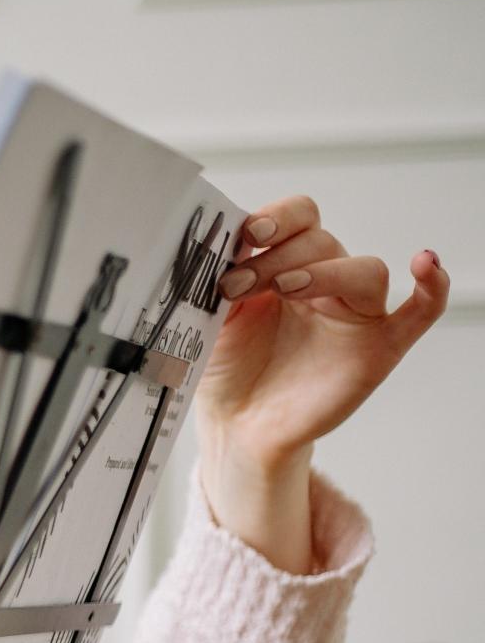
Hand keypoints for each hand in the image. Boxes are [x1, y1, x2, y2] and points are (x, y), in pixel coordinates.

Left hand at [200, 196, 447, 464]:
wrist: (236, 425)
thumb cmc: (226, 369)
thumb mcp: (210, 317)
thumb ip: (217, 278)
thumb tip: (218, 240)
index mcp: (285, 265)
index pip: (299, 219)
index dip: (279, 217)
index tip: (250, 232)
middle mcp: (324, 282)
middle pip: (323, 242)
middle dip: (278, 257)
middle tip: (238, 285)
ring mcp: (353, 313)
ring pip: (365, 271)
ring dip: (327, 272)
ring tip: (285, 289)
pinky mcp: (379, 347)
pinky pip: (422, 310)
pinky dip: (433, 286)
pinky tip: (424, 263)